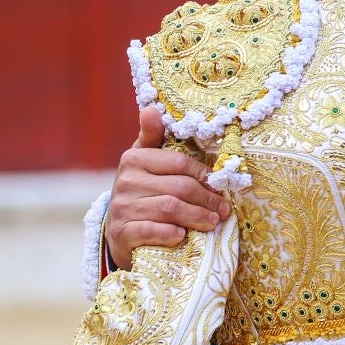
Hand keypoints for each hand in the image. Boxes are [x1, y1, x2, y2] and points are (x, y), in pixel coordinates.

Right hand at [104, 106, 228, 269]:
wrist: (120, 231)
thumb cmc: (142, 191)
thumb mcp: (145, 161)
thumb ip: (153, 137)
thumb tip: (152, 109)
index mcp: (134, 159)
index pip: (178, 163)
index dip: (203, 174)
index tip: (220, 185)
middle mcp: (125, 181)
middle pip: (179, 188)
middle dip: (207, 199)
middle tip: (224, 209)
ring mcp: (122, 208)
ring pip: (170, 209)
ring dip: (197, 217)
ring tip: (214, 222)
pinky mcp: (122, 233)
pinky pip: (153, 231)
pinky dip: (171, 233)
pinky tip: (183, 235)